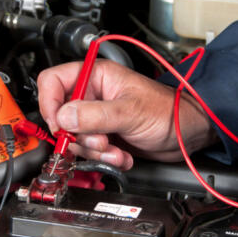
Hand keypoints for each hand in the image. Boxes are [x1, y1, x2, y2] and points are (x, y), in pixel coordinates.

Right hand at [37, 60, 216, 169]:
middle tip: (99, 142)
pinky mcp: (105, 136)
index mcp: (96, 77)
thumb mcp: (130, 111)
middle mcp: (93, 95)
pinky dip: (104, 159)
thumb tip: (63, 118)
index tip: (58, 124)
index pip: (53, 82)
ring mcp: (97, 117)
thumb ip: (94, 115)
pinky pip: (90, 151)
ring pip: (74, 138)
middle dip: (79, 136)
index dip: (49, 103)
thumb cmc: (169, 111)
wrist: (188, 134)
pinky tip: (121, 156)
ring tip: (115, 151)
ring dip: (94, 151)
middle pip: (61, 116)